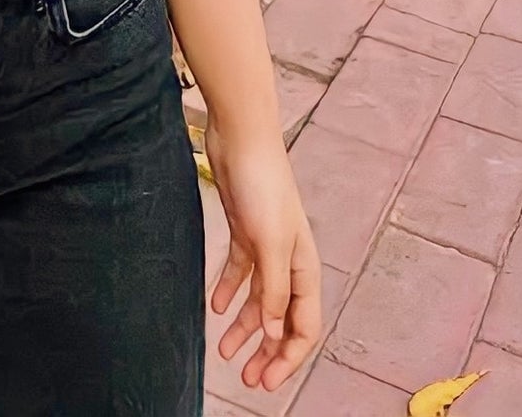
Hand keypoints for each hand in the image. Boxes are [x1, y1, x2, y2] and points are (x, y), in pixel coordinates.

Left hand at [205, 116, 322, 393]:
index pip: (304, 326)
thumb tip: (276, 332)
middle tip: (247, 378)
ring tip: (224, 351)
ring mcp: (266, 247)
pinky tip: (216, 307)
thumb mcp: (270, 244)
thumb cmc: (263, 185)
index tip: (266, 381)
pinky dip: (230, 292)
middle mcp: (289, 261)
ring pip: (259, 300)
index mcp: (305, 268)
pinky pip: (240, 272)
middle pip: (282, 318)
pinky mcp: (245, 232)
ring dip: (245, 327)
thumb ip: (274, 290)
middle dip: (266, 350)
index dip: (288, 358)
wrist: (241, 139)